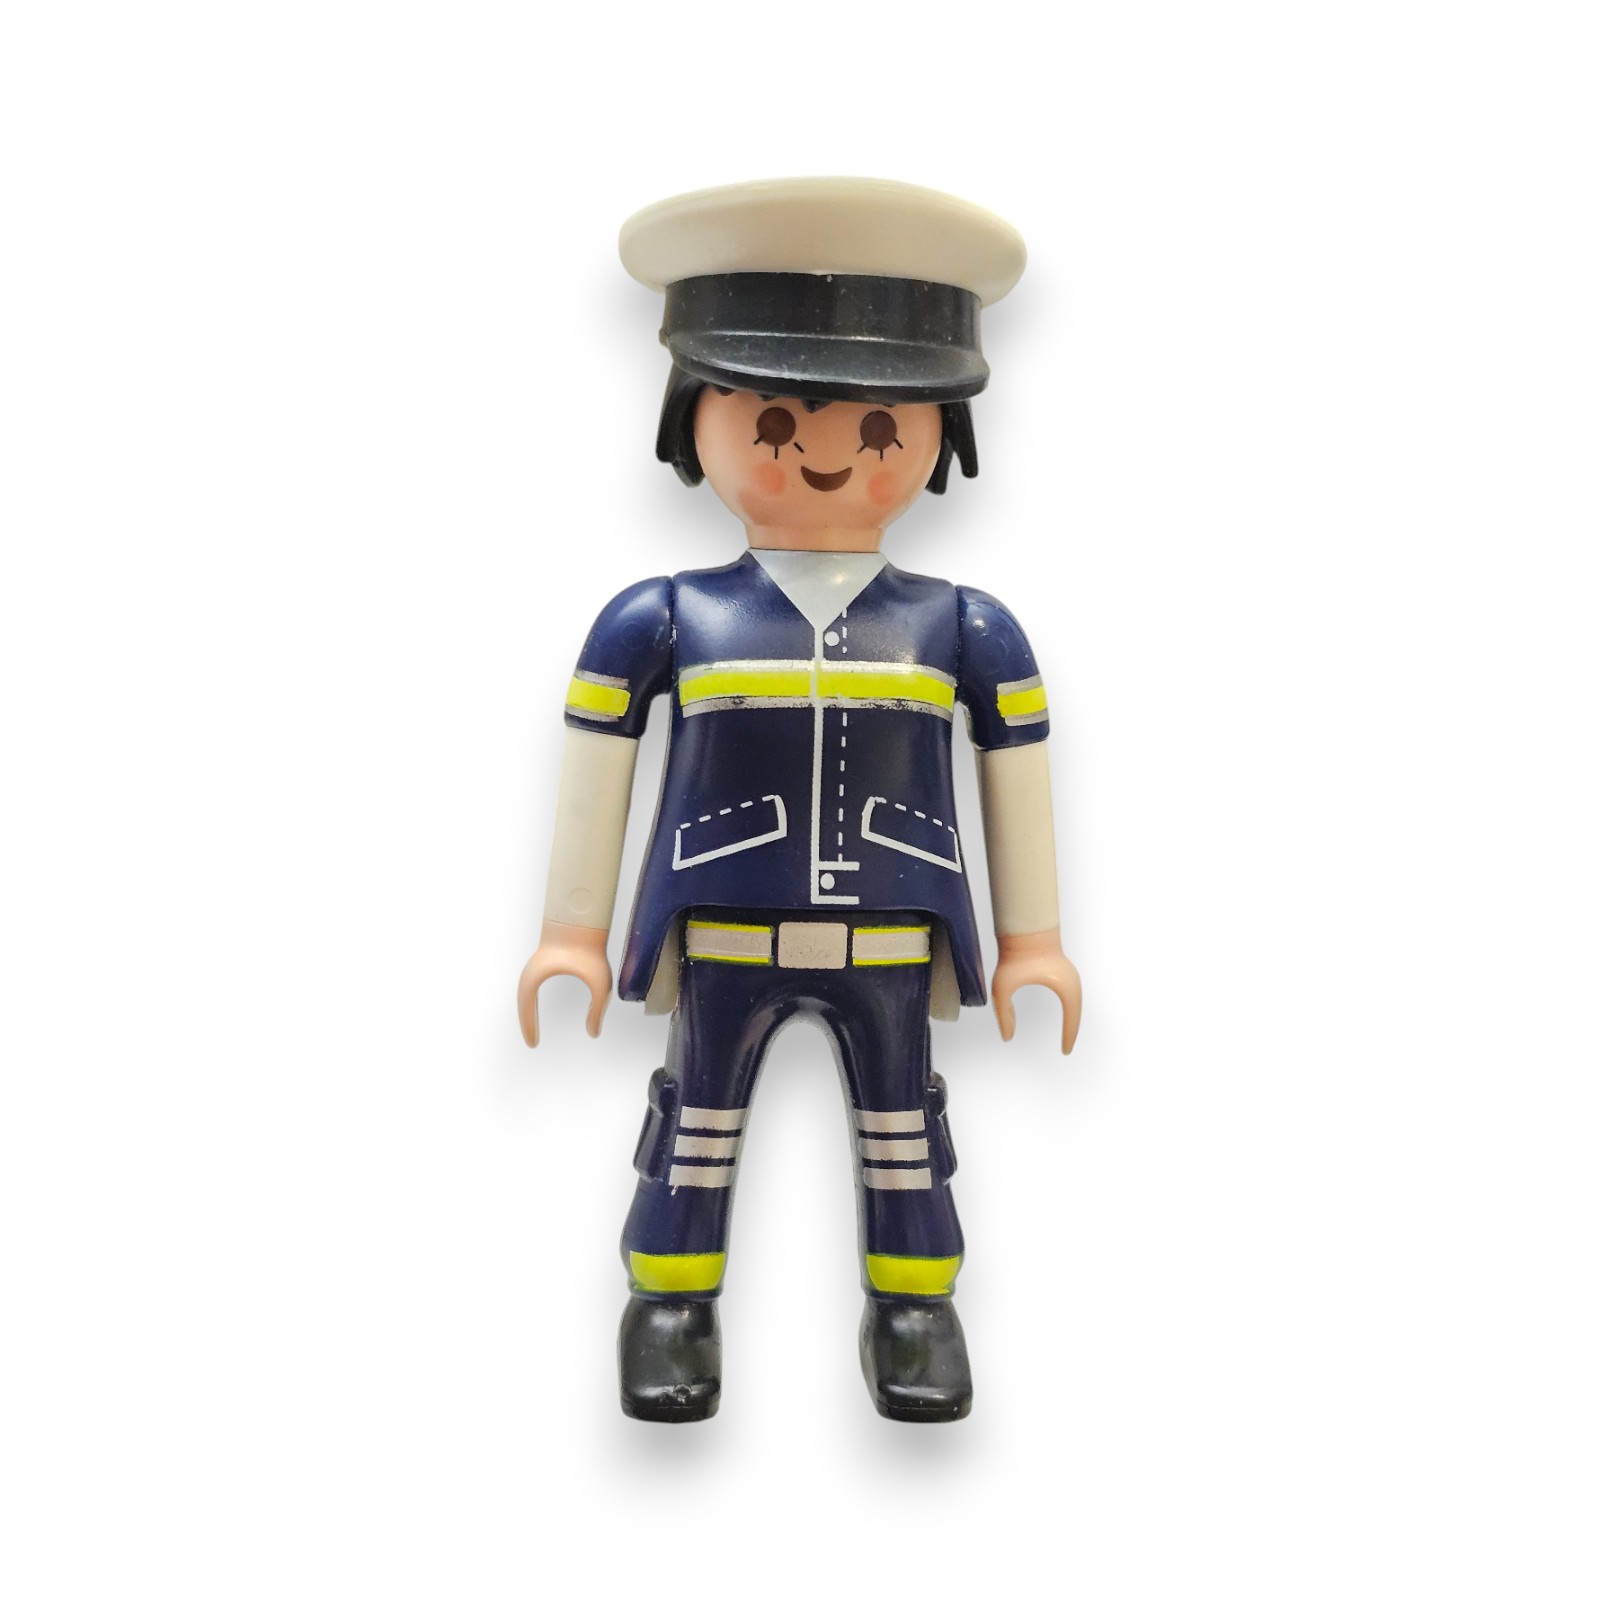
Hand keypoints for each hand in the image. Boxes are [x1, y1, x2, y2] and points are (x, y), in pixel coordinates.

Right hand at [517, 919, 611, 1046]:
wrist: (582, 920)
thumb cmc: (590, 949)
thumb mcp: (599, 985)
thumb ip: (597, 1010)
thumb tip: (593, 1034)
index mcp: (536, 977)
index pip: (526, 1008)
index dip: (528, 1027)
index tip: (533, 1045)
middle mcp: (531, 972)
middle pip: (522, 1003)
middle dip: (526, 1023)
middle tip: (532, 1043)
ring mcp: (535, 967)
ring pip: (525, 995)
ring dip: (528, 1013)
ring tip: (534, 1031)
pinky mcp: (542, 963)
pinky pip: (533, 987)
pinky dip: (533, 1002)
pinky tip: (538, 1010)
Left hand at [991, 928, 1081, 1053]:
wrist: (1024, 928)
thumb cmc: (1014, 956)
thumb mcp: (1003, 987)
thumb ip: (1003, 1014)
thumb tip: (1007, 1038)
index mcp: (1065, 987)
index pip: (1072, 1019)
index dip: (1069, 1036)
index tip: (1065, 1052)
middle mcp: (1073, 981)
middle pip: (1077, 1011)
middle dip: (1073, 1030)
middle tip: (1067, 1048)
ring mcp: (1070, 974)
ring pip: (1075, 1002)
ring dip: (1072, 1017)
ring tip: (1067, 1035)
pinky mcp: (1064, 970)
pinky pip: (1071, 993)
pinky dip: (1069, 1006)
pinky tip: (1064, 1013)